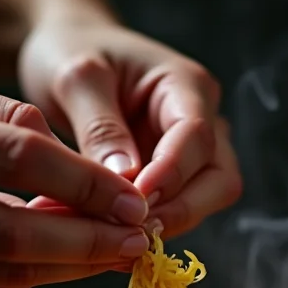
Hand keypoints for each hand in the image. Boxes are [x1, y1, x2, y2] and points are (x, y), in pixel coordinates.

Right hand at [0, 69, 149, 287]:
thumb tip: (86, 174)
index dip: (85, 184)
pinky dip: (28, 282)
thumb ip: (11, 119)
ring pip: (4, 276)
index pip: (17, 158)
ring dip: (68, 268)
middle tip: (137, 243)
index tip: (134, 203)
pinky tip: (52, 265)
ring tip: (108, 254)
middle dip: (88, 243)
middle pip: (13, 235)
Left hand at [19, 12, 241, 238]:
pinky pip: (176, 210)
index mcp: (186, 85)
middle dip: (180, 210)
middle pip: (220, 180)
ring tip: (115, 233)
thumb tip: (128, 180)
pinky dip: (149, 224)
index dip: (171, 174)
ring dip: (165, 223)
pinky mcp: (175, 179)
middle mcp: (203, 120)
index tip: (135, 202)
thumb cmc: (71, 54)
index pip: (198, 138)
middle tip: (130, 228)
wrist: (67, 56)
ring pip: (206, 202)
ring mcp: (194, 154)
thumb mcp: (76, 79)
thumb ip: (101, 127)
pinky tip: (112, 230)